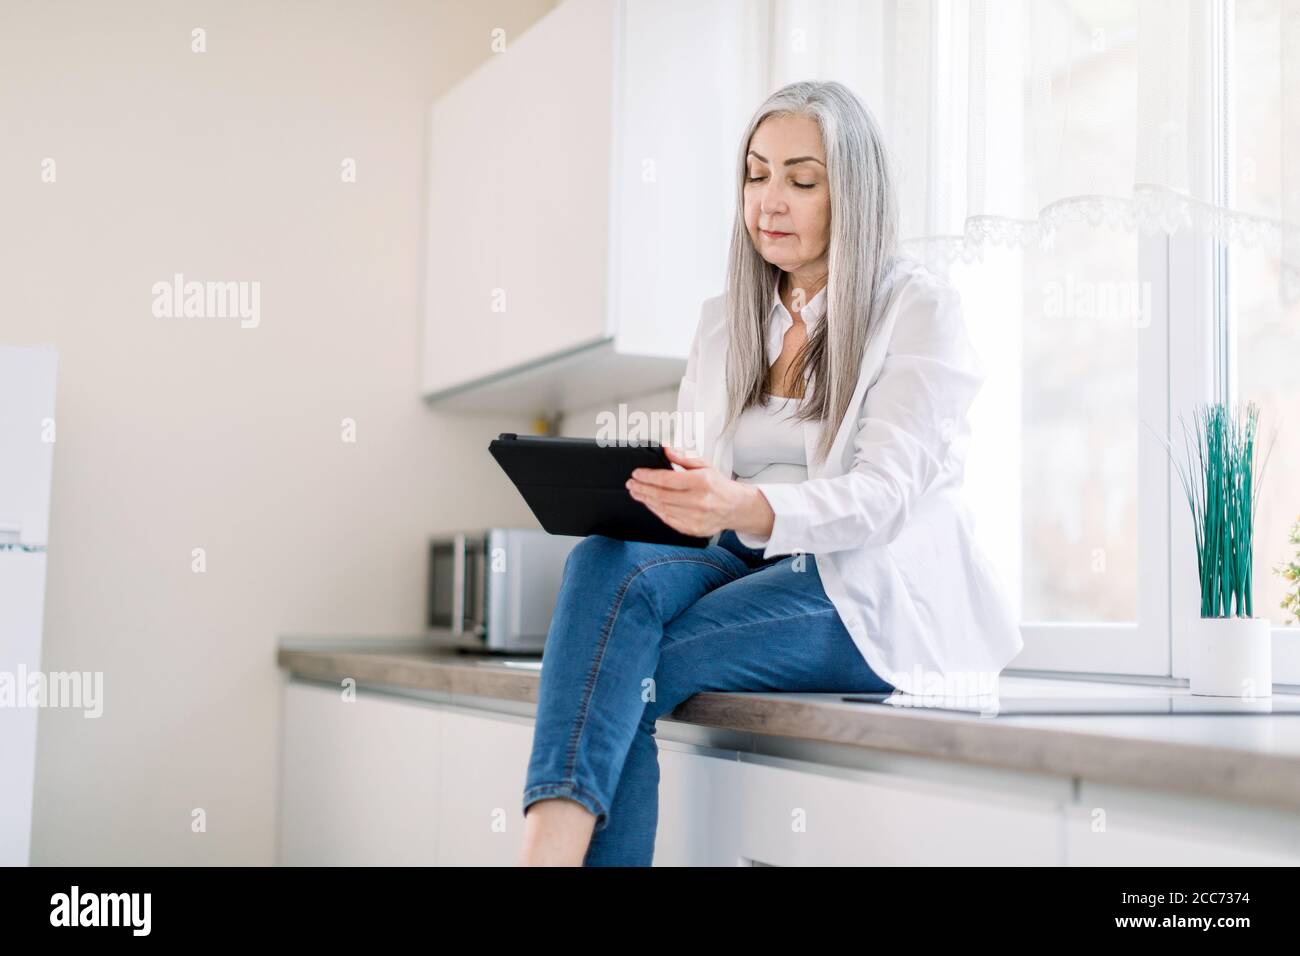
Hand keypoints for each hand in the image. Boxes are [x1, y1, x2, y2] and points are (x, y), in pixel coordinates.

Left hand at [625, 445, 774, 539]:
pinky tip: (650, 504)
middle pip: (661, 495)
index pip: (667, 480)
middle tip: (631, 484)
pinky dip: (656, 511)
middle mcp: (699, 501)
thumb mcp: (704, 466)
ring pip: (662, 509)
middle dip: (642, 489)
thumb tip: (666, 449)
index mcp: (701, 482)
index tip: (636, 474)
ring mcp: (696, 517)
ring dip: (646, 500)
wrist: (736, 507)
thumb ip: (683, 458)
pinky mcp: (693, 529)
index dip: (648, 477)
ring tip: (637, 493)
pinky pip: (668, 520)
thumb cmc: (719, 486)